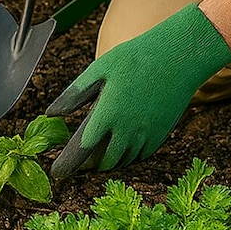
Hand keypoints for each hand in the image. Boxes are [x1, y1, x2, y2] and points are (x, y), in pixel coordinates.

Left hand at [47, 4, 230, 175]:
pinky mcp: (160, 135)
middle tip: (78, 159)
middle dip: (88, 165)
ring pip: (121, 161)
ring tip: (96, 151)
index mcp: (107, 114)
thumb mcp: (98, 70)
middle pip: (103, 162)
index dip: (67, 164)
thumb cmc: (135, 58)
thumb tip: (51, 113)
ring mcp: (146, 135)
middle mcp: (127, 130)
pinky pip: (139, 155)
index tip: (57, 172)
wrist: (178, 57)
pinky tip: (120, 142)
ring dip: (107, 160)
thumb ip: (74, 95)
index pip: (82, 150)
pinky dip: (126, 154)